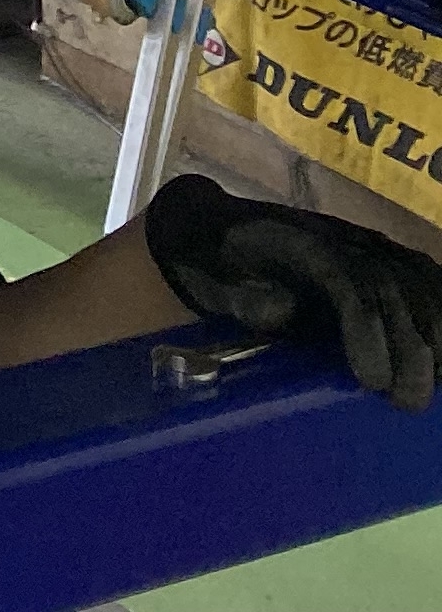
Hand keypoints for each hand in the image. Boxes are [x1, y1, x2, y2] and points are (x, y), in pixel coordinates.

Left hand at [143, 175, 441, 408]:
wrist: (217, 234)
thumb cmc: (217, 268)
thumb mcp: (216, 283)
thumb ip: (245, 296)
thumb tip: (283, 308)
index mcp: (296, 242)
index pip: (348, 280)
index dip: (367, 329)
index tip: (371, 381)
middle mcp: (339, 237)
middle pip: (390, 285)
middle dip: (407, 345)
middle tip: (405, 401)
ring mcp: (363, 244)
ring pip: (415, 280)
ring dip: (431, 334)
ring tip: (429, 387)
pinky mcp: (380, 259)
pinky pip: (422, 277)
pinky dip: (437, 313)